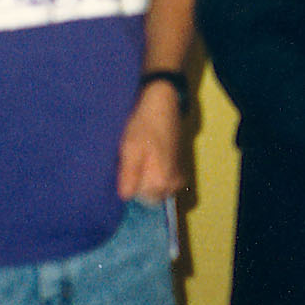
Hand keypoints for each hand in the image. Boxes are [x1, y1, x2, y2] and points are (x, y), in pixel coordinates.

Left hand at [117, 80, 185, 201]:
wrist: (162, 106)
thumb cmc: (143, 126)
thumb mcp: (129, 150)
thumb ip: (128, 176)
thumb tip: (125, 197)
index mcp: (160, 182)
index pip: (135, 198)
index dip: (127, 183)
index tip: (124, 166)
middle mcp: (172, 185)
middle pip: (146, 196)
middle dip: (137, 183)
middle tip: (131, 161)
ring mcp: (178, 179)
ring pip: (154, 190)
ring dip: (145, 179)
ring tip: (140, 157)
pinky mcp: (180, 171)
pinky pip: (162, 184)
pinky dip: (154, 175)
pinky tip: (150, 158)